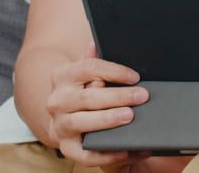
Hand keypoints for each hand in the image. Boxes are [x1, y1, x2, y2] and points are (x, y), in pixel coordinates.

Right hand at [47, 43, 151, 167]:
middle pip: (89, 97)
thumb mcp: (84, 73)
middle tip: (141, 96)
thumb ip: (91, 61)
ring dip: (108, 119)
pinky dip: (105, 153)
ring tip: (130, 116)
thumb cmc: (81, 91)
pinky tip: (125, 149)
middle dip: (118, 96)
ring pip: (84, 122)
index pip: (88, 68)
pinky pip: (85, 154)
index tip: (135, 76)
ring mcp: (60, 125)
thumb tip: (95, 43)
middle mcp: (57, 100)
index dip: (113, 71)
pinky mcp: (67, 147)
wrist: (61, 119)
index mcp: (62, 77)